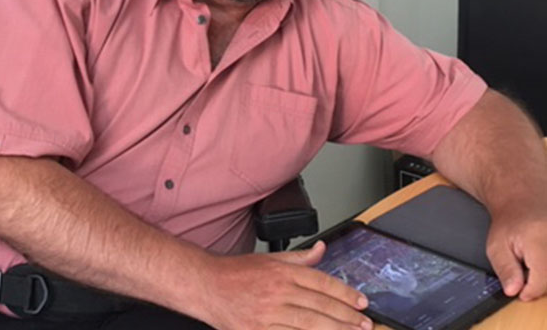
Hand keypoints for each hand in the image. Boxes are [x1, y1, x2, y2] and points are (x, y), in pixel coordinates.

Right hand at [200, 241, 371, 329]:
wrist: (205, 286)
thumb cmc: (235, 273)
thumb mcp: (269, 259)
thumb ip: (298, 257)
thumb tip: (321, 248)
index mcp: (281, 272)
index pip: (322, 282)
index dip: (345, 293)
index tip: (361, 302)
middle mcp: (277, 291)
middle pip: (320, 305)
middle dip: (347, 316)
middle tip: (366, 324)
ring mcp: (268, 314)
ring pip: (309, 324)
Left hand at [486, 205, 546, 300]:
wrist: (523, 202)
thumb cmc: (509, 223)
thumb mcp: (496, 246)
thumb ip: (505, 269)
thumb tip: (513, 291)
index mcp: (538, 241)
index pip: (543, 280)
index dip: (530, 291)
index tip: (520, 293)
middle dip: (538, 283)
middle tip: (523, 270)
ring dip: (544, 275)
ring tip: (531, 260)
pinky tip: (540, 258)